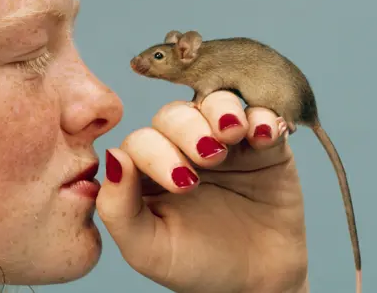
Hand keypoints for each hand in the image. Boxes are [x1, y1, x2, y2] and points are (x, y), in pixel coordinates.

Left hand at [96, 91, 308, 292]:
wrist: (256, 281)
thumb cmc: (196, 264)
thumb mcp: (148, 248)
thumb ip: (118, 207)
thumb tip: (112, 156)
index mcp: (148, 169)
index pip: (141, 141)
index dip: (157, 153)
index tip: (183, 184)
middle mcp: (182, 147)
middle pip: (176, 114)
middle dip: (189, 129)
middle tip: (210, 156)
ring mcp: (224, 142)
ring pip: (216, 102)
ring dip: (222, 111)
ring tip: (233, 133)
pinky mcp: (263, 143)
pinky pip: (261, 113)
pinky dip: (262, 116)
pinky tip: (264, 136)